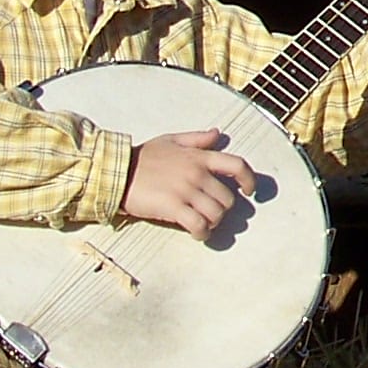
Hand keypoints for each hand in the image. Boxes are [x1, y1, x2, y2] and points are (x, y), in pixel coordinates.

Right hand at [124, 129, 256, 238]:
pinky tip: (197, 234)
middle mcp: (197, 173)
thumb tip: (217, 133)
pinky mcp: (174, 207)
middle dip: (222, 209)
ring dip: (213, 222)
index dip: (249, 179)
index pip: (237, 165)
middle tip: (211, 213)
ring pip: (216, 214)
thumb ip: (197, 138)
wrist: (117, 171)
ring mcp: (186, 191)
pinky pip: (199, 225)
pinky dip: (202, 233)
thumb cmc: (142, 157)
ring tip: (203, 223)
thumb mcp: (171, 140)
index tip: (249, 191)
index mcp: (199, 157)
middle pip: (227, 198)